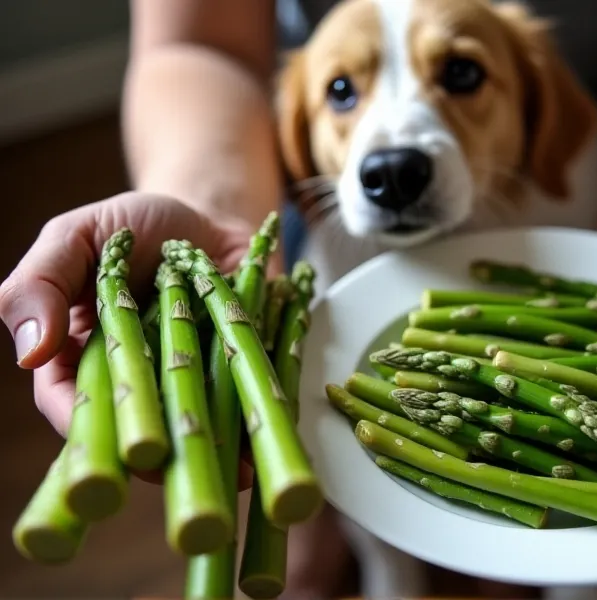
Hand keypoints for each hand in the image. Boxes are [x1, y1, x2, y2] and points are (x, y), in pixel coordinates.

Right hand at [0, 192, 270, 484]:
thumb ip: (41, 282)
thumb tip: (29, 351)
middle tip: (185, 476)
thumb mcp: (79, 236)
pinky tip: (269, 443)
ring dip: (218, 452)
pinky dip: (258, 420)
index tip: (119, 447)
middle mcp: (138, 383)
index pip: (76, 410)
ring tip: (241, 472)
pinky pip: (246, 404)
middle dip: (163, 461)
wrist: (210, 216)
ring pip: (197, 429)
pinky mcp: (235, 374)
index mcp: (84, 360)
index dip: (93, 436)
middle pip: (141, 434)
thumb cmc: (138, 226)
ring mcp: (189, 383)